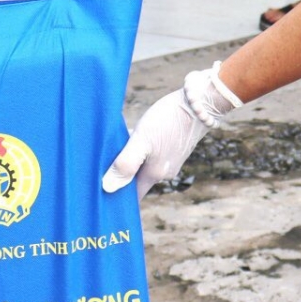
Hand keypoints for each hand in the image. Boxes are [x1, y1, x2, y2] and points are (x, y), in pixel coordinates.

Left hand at [101, 63, 242, 195]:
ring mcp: (170, 160)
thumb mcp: (142, 140)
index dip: (117, 197)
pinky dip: (141, 151)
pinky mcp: (173, 148)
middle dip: (121, 176)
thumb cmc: (168, 120)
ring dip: (130, 161)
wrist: (199, 104)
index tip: (101, 194)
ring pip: (144, 167)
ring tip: (114, 148)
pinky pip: (151, 155)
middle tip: (101, 166)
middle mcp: (163, 172)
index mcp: (154, 174)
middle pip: (137, 181)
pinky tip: (133, 136)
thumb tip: (107, 188)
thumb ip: (126, 163)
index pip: (133, 195)